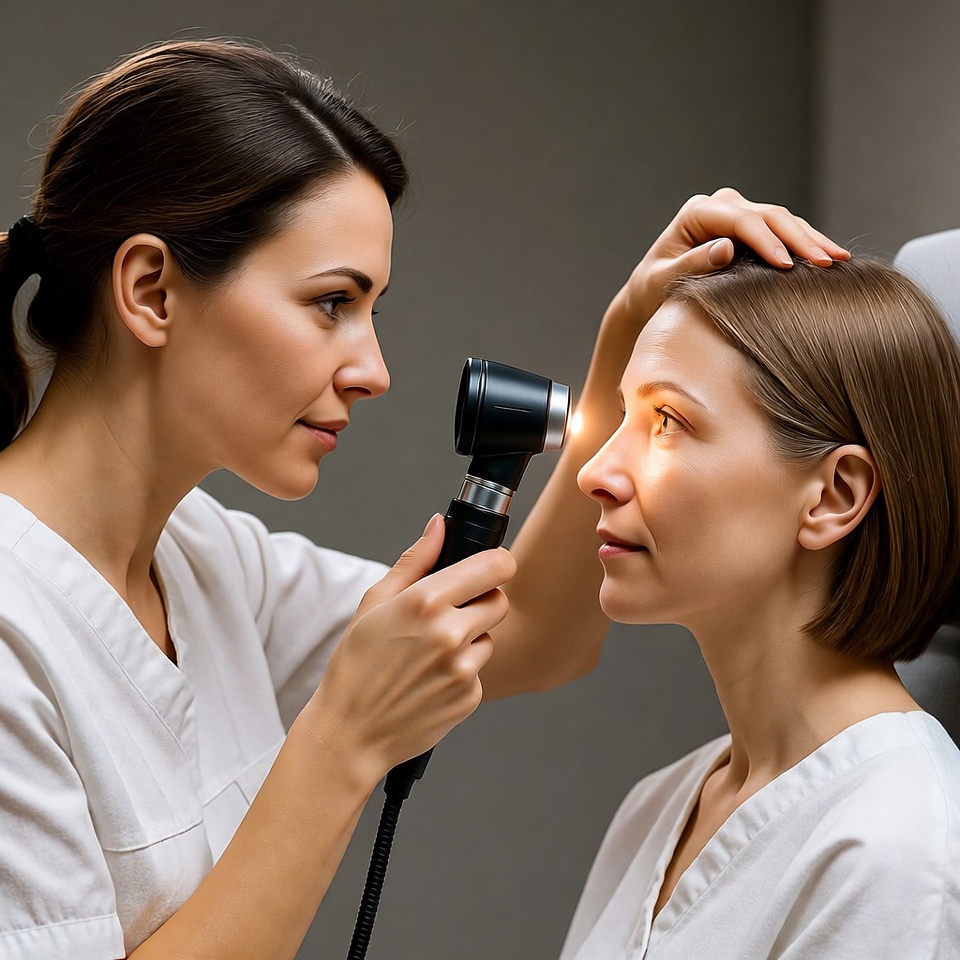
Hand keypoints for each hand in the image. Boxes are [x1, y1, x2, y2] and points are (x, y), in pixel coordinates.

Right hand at [303, 515, 516, 779]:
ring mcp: (463, 669)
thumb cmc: (355, 666)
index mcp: (425, 602)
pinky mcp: (470, 697)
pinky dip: (463, 672)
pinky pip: (480, 672)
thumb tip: (438, 525)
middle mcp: (450, 633)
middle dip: (481, 603)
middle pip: (500, 601)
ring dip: (471, 640)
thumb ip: (414, 560)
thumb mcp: (374, 603)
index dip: (497, 563)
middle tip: (450, 615)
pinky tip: (430, 679)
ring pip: (490, 637)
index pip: (494, 566)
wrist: (349, 733)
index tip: (492, 567)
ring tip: (431, 653)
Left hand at [614, 187, 849, 330]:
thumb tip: (726, 249)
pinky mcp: (752, 228)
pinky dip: (807, 244)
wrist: (652, 291)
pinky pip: (784, 232)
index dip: (768, 242)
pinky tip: (830, 258)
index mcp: (698, 211)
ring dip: (812, 240)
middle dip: (801, 239)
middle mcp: (722, 205)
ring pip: (784, 221)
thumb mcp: (664, 281)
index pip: (742, 221)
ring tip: (839, 259)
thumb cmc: (652, 288)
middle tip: (828, 262)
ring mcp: (739, 213)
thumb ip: (692, 264)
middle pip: (770, 216)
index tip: (788, 267)